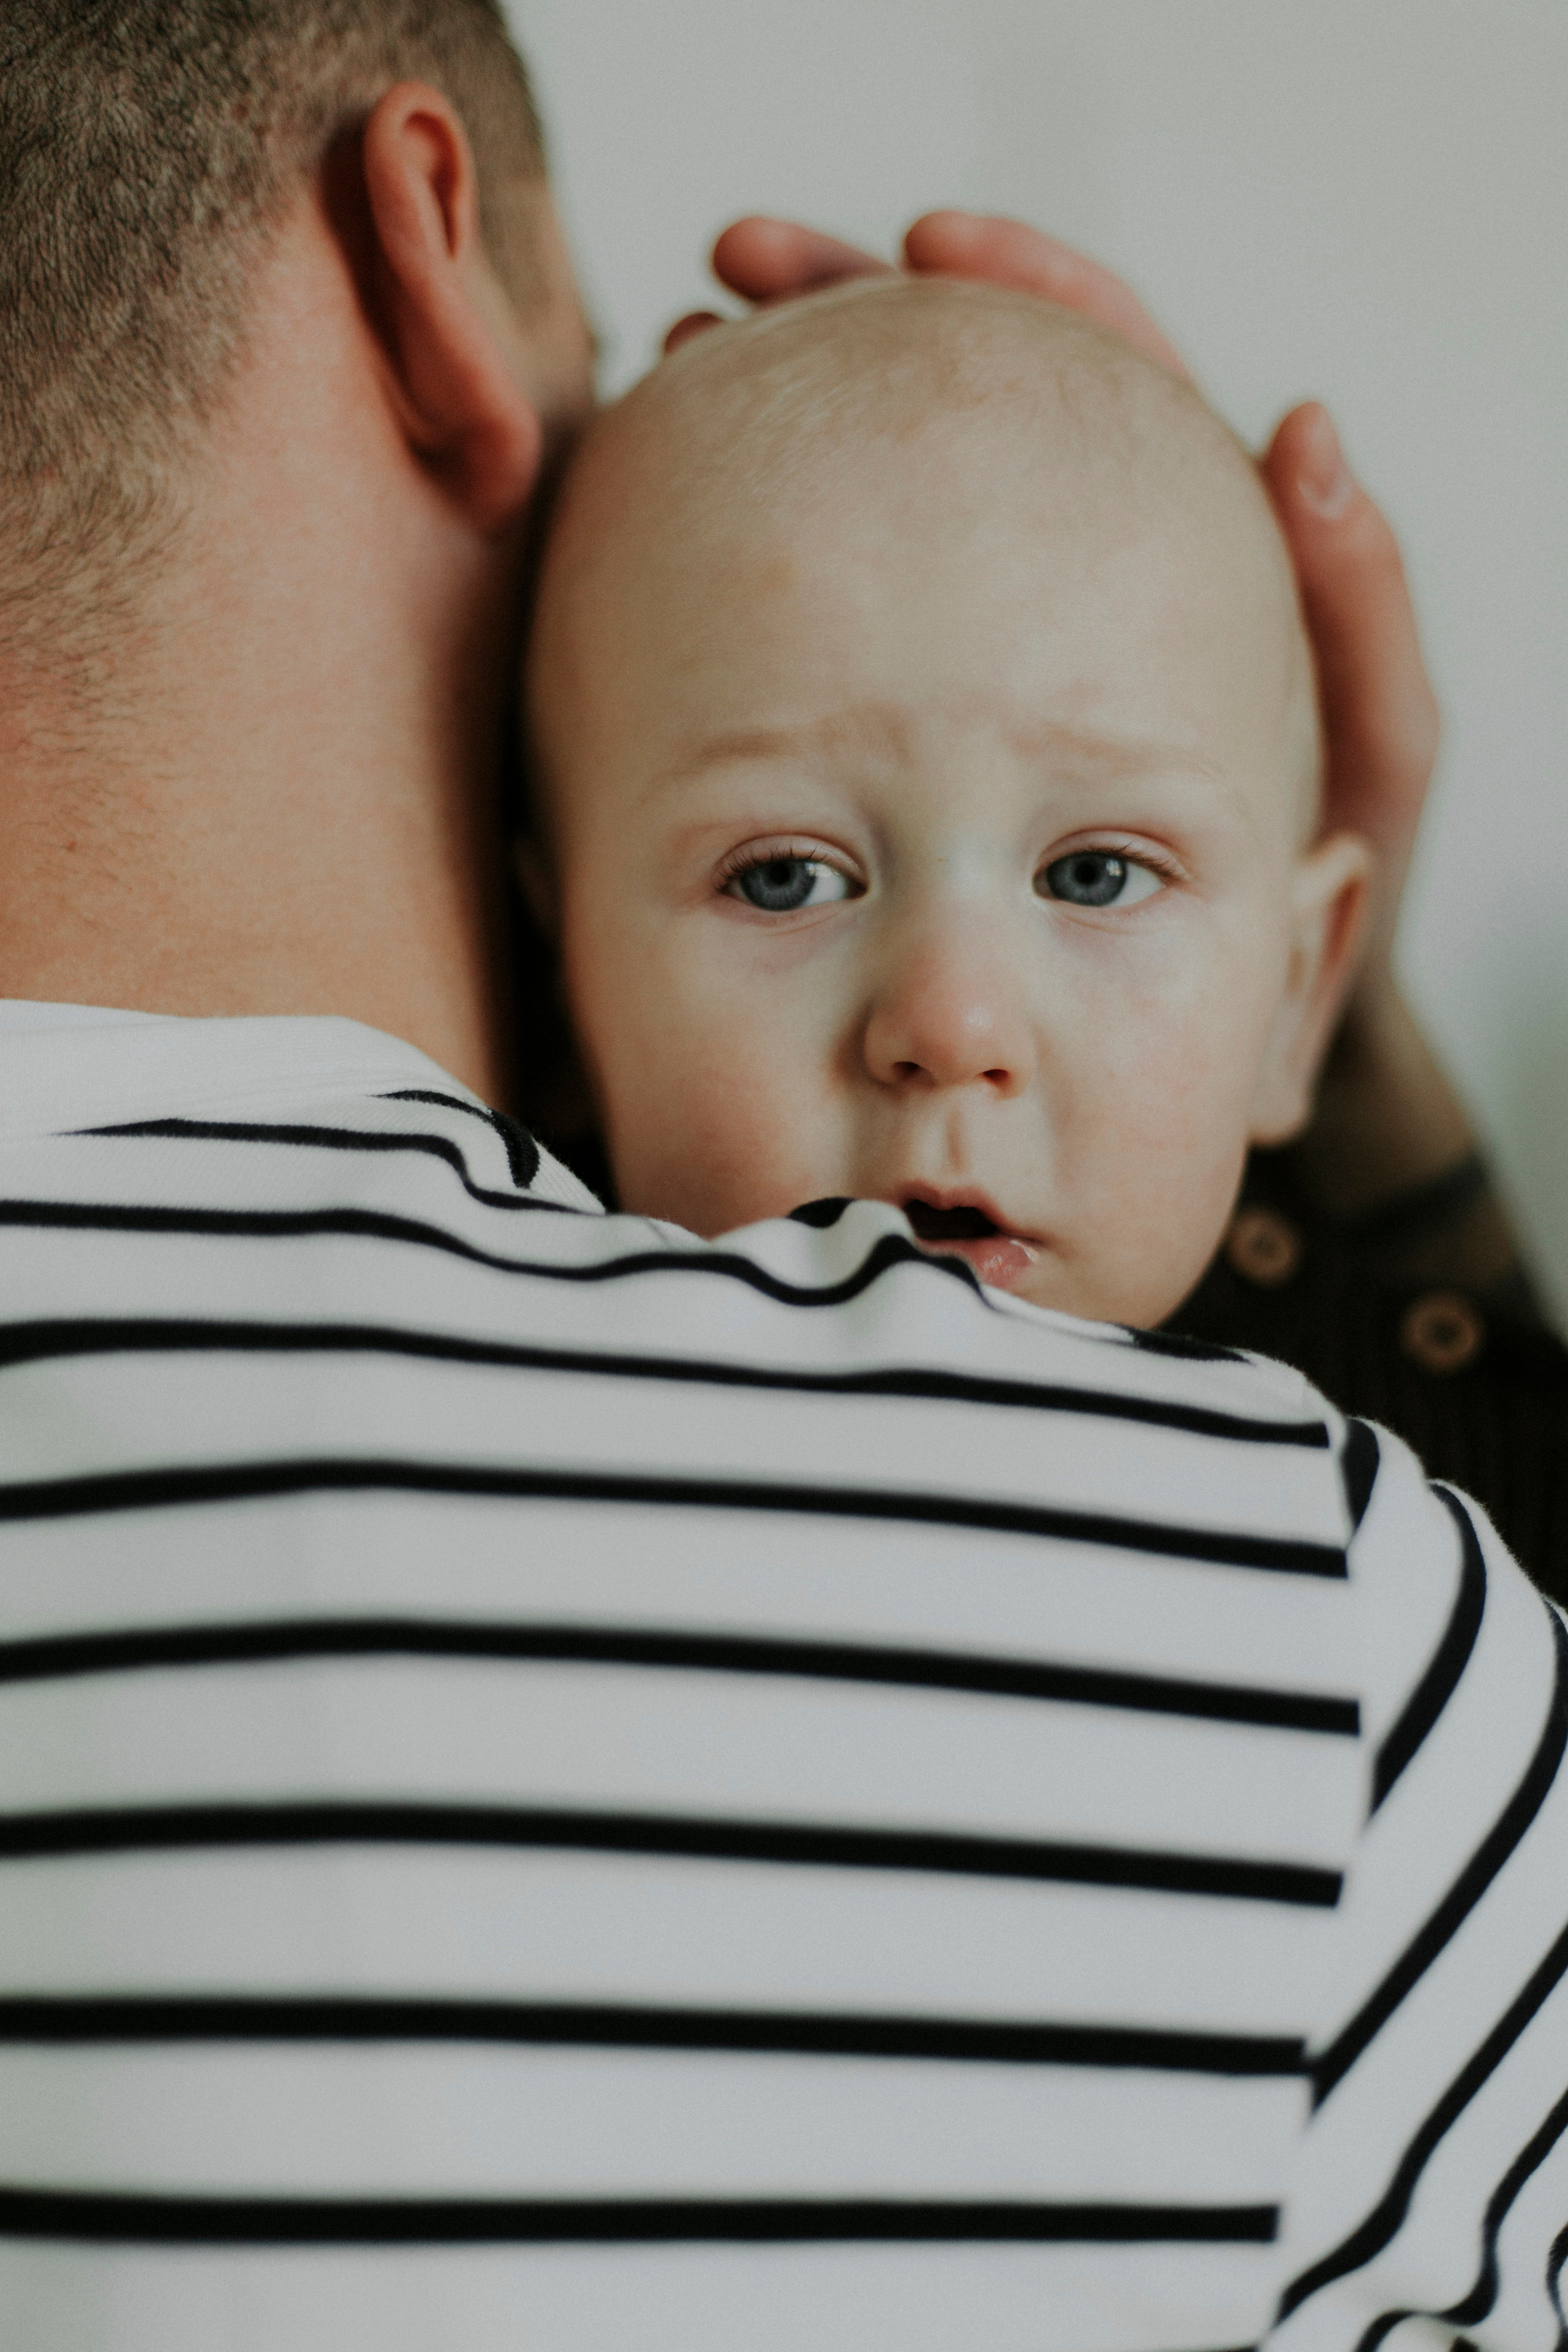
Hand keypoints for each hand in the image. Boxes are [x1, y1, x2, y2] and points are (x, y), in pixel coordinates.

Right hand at [685, 211, 1439, 1012]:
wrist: (1136, 1067)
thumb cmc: (1274, 933)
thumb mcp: (1357, 779)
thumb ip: (1363, 629)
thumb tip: (1307, 434)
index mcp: (1177, 567)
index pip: (1114, 378)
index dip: (1031, 293)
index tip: (927, 242)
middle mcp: (1063, 592)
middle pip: (968, 403)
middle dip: (855, 312)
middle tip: (740, 265)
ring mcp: (965, 658)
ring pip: (877, 494)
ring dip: (779, 401)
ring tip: (683, 346)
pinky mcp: (882, 729)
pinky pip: (815, 616)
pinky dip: (744, 541)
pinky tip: (668, 495)